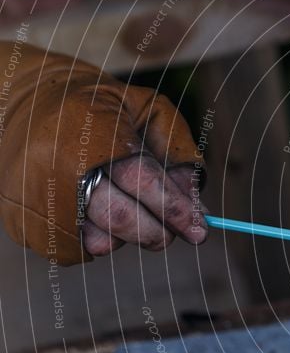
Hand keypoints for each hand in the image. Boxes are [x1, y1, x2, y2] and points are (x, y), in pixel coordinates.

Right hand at [0, 42, 205, 264]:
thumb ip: (176, 152)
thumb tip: (196, 204)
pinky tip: (104, 214)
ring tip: (134, 210)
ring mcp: (38, 196)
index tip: (200, 230)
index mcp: (93, 131)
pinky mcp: (25, 221)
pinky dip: (103, 239)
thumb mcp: (147, 110)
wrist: (27, 103)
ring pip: (101, 241)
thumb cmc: (102, 107)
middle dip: (159, 232)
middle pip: (122, 218)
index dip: (175, 207)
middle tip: (177, 234)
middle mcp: (59, 165)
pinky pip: (80, 250)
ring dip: (131, 236)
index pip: (142, 179)